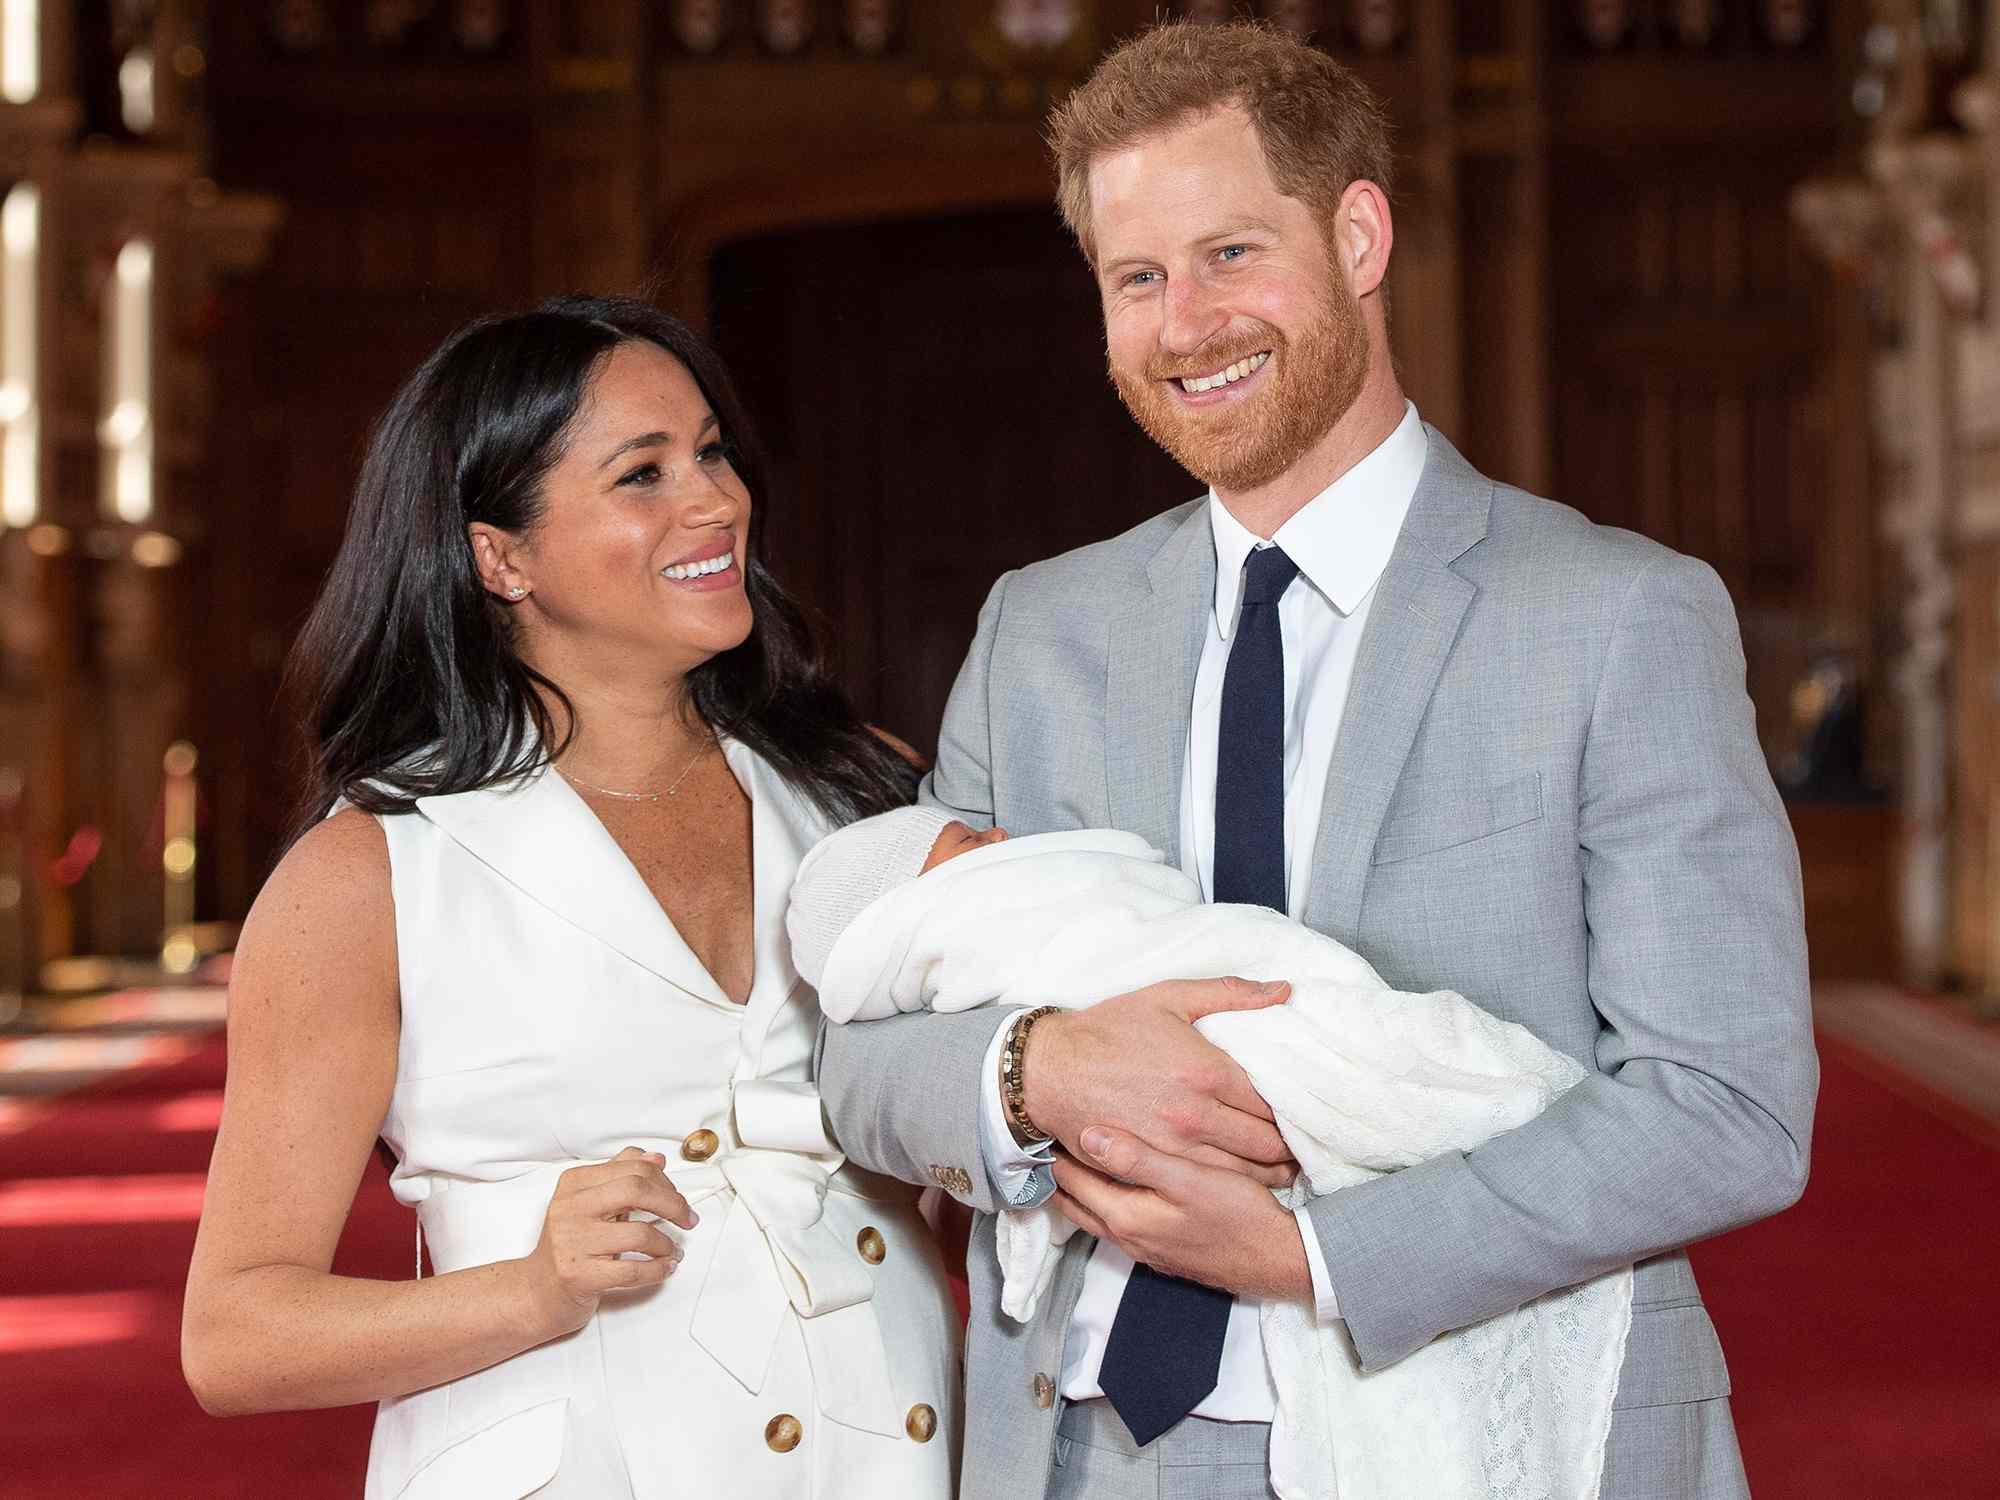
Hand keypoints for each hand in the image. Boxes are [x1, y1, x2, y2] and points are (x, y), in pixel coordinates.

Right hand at [517, 1147, 696, 1340]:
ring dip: (666, 1244)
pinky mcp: (579, 1276)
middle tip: (688, 1218)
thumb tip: (656, 1158)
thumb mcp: (590, 1202)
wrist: (538, 1291)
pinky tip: (665, 1267)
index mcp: (575, 1183)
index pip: (633, 1168)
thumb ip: (621, 1176)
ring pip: (639, 1234)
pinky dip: (658, 1269)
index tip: (678, 1198)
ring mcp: (573, 1243)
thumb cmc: (570, 1244)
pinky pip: (632, 1270)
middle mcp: (570, 1208)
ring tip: (672, 1250)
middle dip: (672, 1204)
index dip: (665, 1182)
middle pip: (636, 1190)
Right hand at [1023, 977, 1297, 1185]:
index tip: (1305, 1113)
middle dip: (1290, 1148)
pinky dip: (1233, 1186)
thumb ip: (1230, 993)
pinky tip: (1244, 1183)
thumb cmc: (1108, 1030)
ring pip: (1243, 1172)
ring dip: (1270, 1173)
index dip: (1295, 1112)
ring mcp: (1175, 1146)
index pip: (1272, 1102)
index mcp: (1207, 1070)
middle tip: (1302, 1147)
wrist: (1049, 1069)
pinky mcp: (1154, 1167)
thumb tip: (1284, 991)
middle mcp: (1196, 1114)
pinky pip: (1207, 1184)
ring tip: (1285, 1170)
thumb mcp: (1168, 997)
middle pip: (1265, 1143)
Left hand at [1051, 1126, 1310, 1299]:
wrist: (1279, 1260)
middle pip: (1076, 1201)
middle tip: (1044, 1135)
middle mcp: (1127, 1237)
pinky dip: (1104, 1199)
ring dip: (1080, 1187)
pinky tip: (1114, 1182)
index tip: (1040, 1121)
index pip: (1073, 1181)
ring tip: (1070, 1155)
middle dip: (1058, 1172)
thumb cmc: (1238, 1214)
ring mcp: (1145, 1247)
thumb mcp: (1188, 1179)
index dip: (1054, 1151)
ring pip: (1096, 1213)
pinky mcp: (1163, 1250)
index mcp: (1126, 1217)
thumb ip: (1137, 1158)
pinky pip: (1118, 1220)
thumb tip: (1087, 1135)